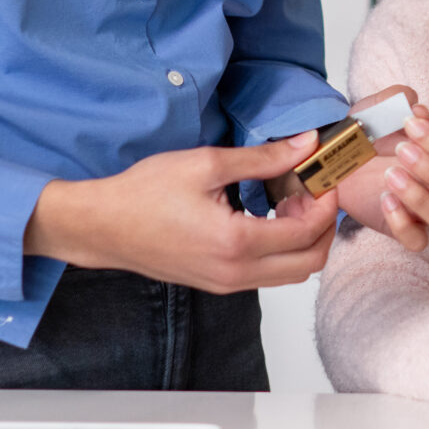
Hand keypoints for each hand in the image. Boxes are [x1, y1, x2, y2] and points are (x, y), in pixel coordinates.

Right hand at [25, 133, 341, 291]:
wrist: (102, 227)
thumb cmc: (144, 194)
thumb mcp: (206, 164)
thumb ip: (262, 158)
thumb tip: (306, 144)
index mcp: (236, 243)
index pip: (308, 232)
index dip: (326, 202)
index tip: (324, 175)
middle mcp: (236, 273)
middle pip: (310, 263)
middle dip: (324, 226)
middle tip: (314, 191)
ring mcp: (227, 283)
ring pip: (291, 273)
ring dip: (303, 239)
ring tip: (290, 200)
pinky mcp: (218, 283)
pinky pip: (267, 274)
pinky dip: (281, 249)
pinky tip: (268, 215)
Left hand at [330, 85, 428, 252]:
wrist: (338, 156)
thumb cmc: (369, 130)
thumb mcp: (378, 107)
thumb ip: (397, 98)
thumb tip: (415, 106)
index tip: (410, 122)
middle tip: (402, 152)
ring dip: (421, 200)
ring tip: (389, 177)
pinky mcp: (408, 228)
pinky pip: (419, 242)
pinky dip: (404, 225)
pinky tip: (385, 201)